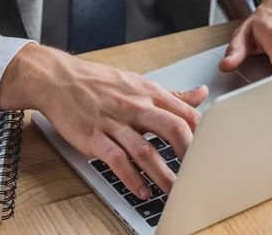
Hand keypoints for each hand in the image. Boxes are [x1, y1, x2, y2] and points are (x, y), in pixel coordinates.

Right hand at [0, 44, 207, 198]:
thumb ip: (171, 94)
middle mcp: (135, 106)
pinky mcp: (95, 137)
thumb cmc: (99, 82)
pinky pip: (116, 160)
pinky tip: (142, 190)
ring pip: (145, 149)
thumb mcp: (139, 83)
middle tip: (200, 173)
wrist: (60, 79)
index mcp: (148, 93)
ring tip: (174, 192)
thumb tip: (201, 94)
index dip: (202, 133)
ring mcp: (114, 122)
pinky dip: (131, 178)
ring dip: (162, 174)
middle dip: (189, 152)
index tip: (212, 150)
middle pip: (171, 127)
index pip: (184, 112)